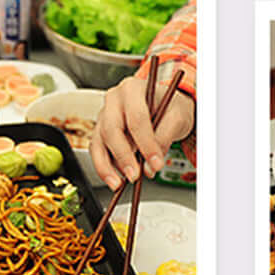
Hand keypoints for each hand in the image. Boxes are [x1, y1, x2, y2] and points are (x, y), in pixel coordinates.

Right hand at [89, 75, 194, 190]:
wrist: (164, 105)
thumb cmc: (169, 107)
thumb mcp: (177, 117)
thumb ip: (165, 139)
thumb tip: (150, 166)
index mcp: (132, 90)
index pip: (137, 119)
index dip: (146, 144)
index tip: (156, 163)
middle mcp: (114, 101)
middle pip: (111, 129)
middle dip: (123, 156)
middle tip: (134, 176)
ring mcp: (104, 116)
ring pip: (98, 142)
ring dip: (106, 166)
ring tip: (118, 184)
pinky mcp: (101, 132)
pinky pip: (97, 151)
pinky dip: (104, 167)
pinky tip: (114, 180)